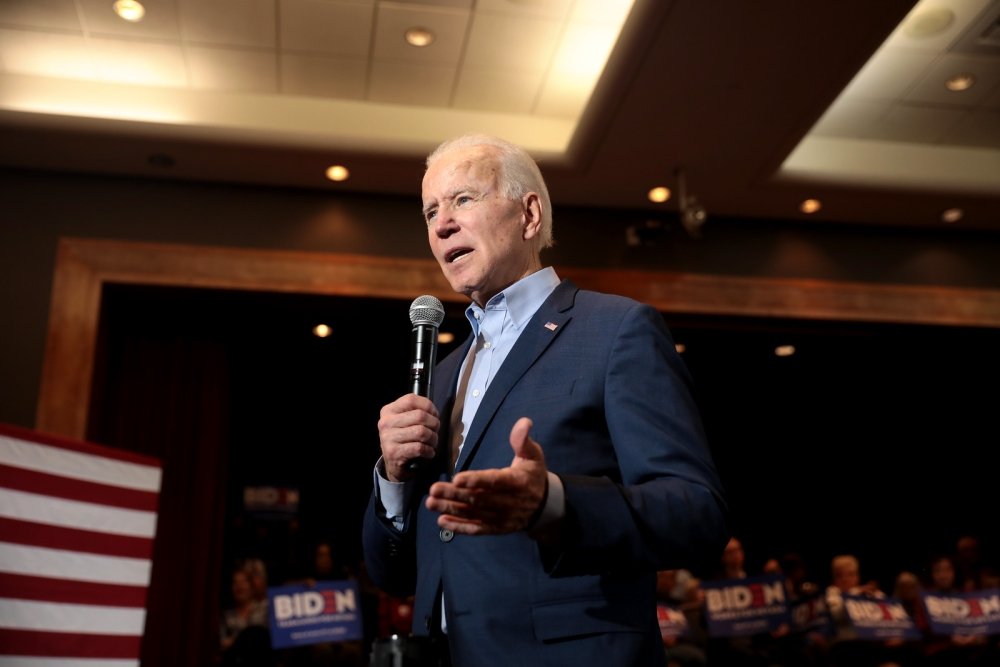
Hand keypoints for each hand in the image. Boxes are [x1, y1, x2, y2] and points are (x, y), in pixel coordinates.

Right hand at [377, 394, 438, 481]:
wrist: (394, 464)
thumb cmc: (404, 439)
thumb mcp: (404, 421)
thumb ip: (415, 411)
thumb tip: (433, 411)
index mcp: (388, 411)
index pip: (411, 399)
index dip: (428, 405)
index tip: (434, 414)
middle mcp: (386, 423)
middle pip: (420, 416)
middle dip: (434, 424)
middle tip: (435, 431)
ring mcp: (388, 438)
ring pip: (421, 432)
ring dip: (433, 439)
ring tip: (433, 442)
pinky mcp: (393, 453)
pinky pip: (419, 448)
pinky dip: (429, 451)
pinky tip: (429, 452)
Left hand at [425, 417, 546, 534]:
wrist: (544, 506)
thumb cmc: (532, 474)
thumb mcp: (533, 455)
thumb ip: (523, 440)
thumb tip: (524, 422)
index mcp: (517, 482)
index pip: (495, 481)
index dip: (476, 480)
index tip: (457, 478)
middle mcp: (509, 502)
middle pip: (478, 498)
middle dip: (454, 494)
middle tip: (433, 489)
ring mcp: (501, 517)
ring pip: (474, 513)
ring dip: (451, 509)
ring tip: (430, 503)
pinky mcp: (496, 528)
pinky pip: (476, 529)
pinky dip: (459, 527)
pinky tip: (442, 521)